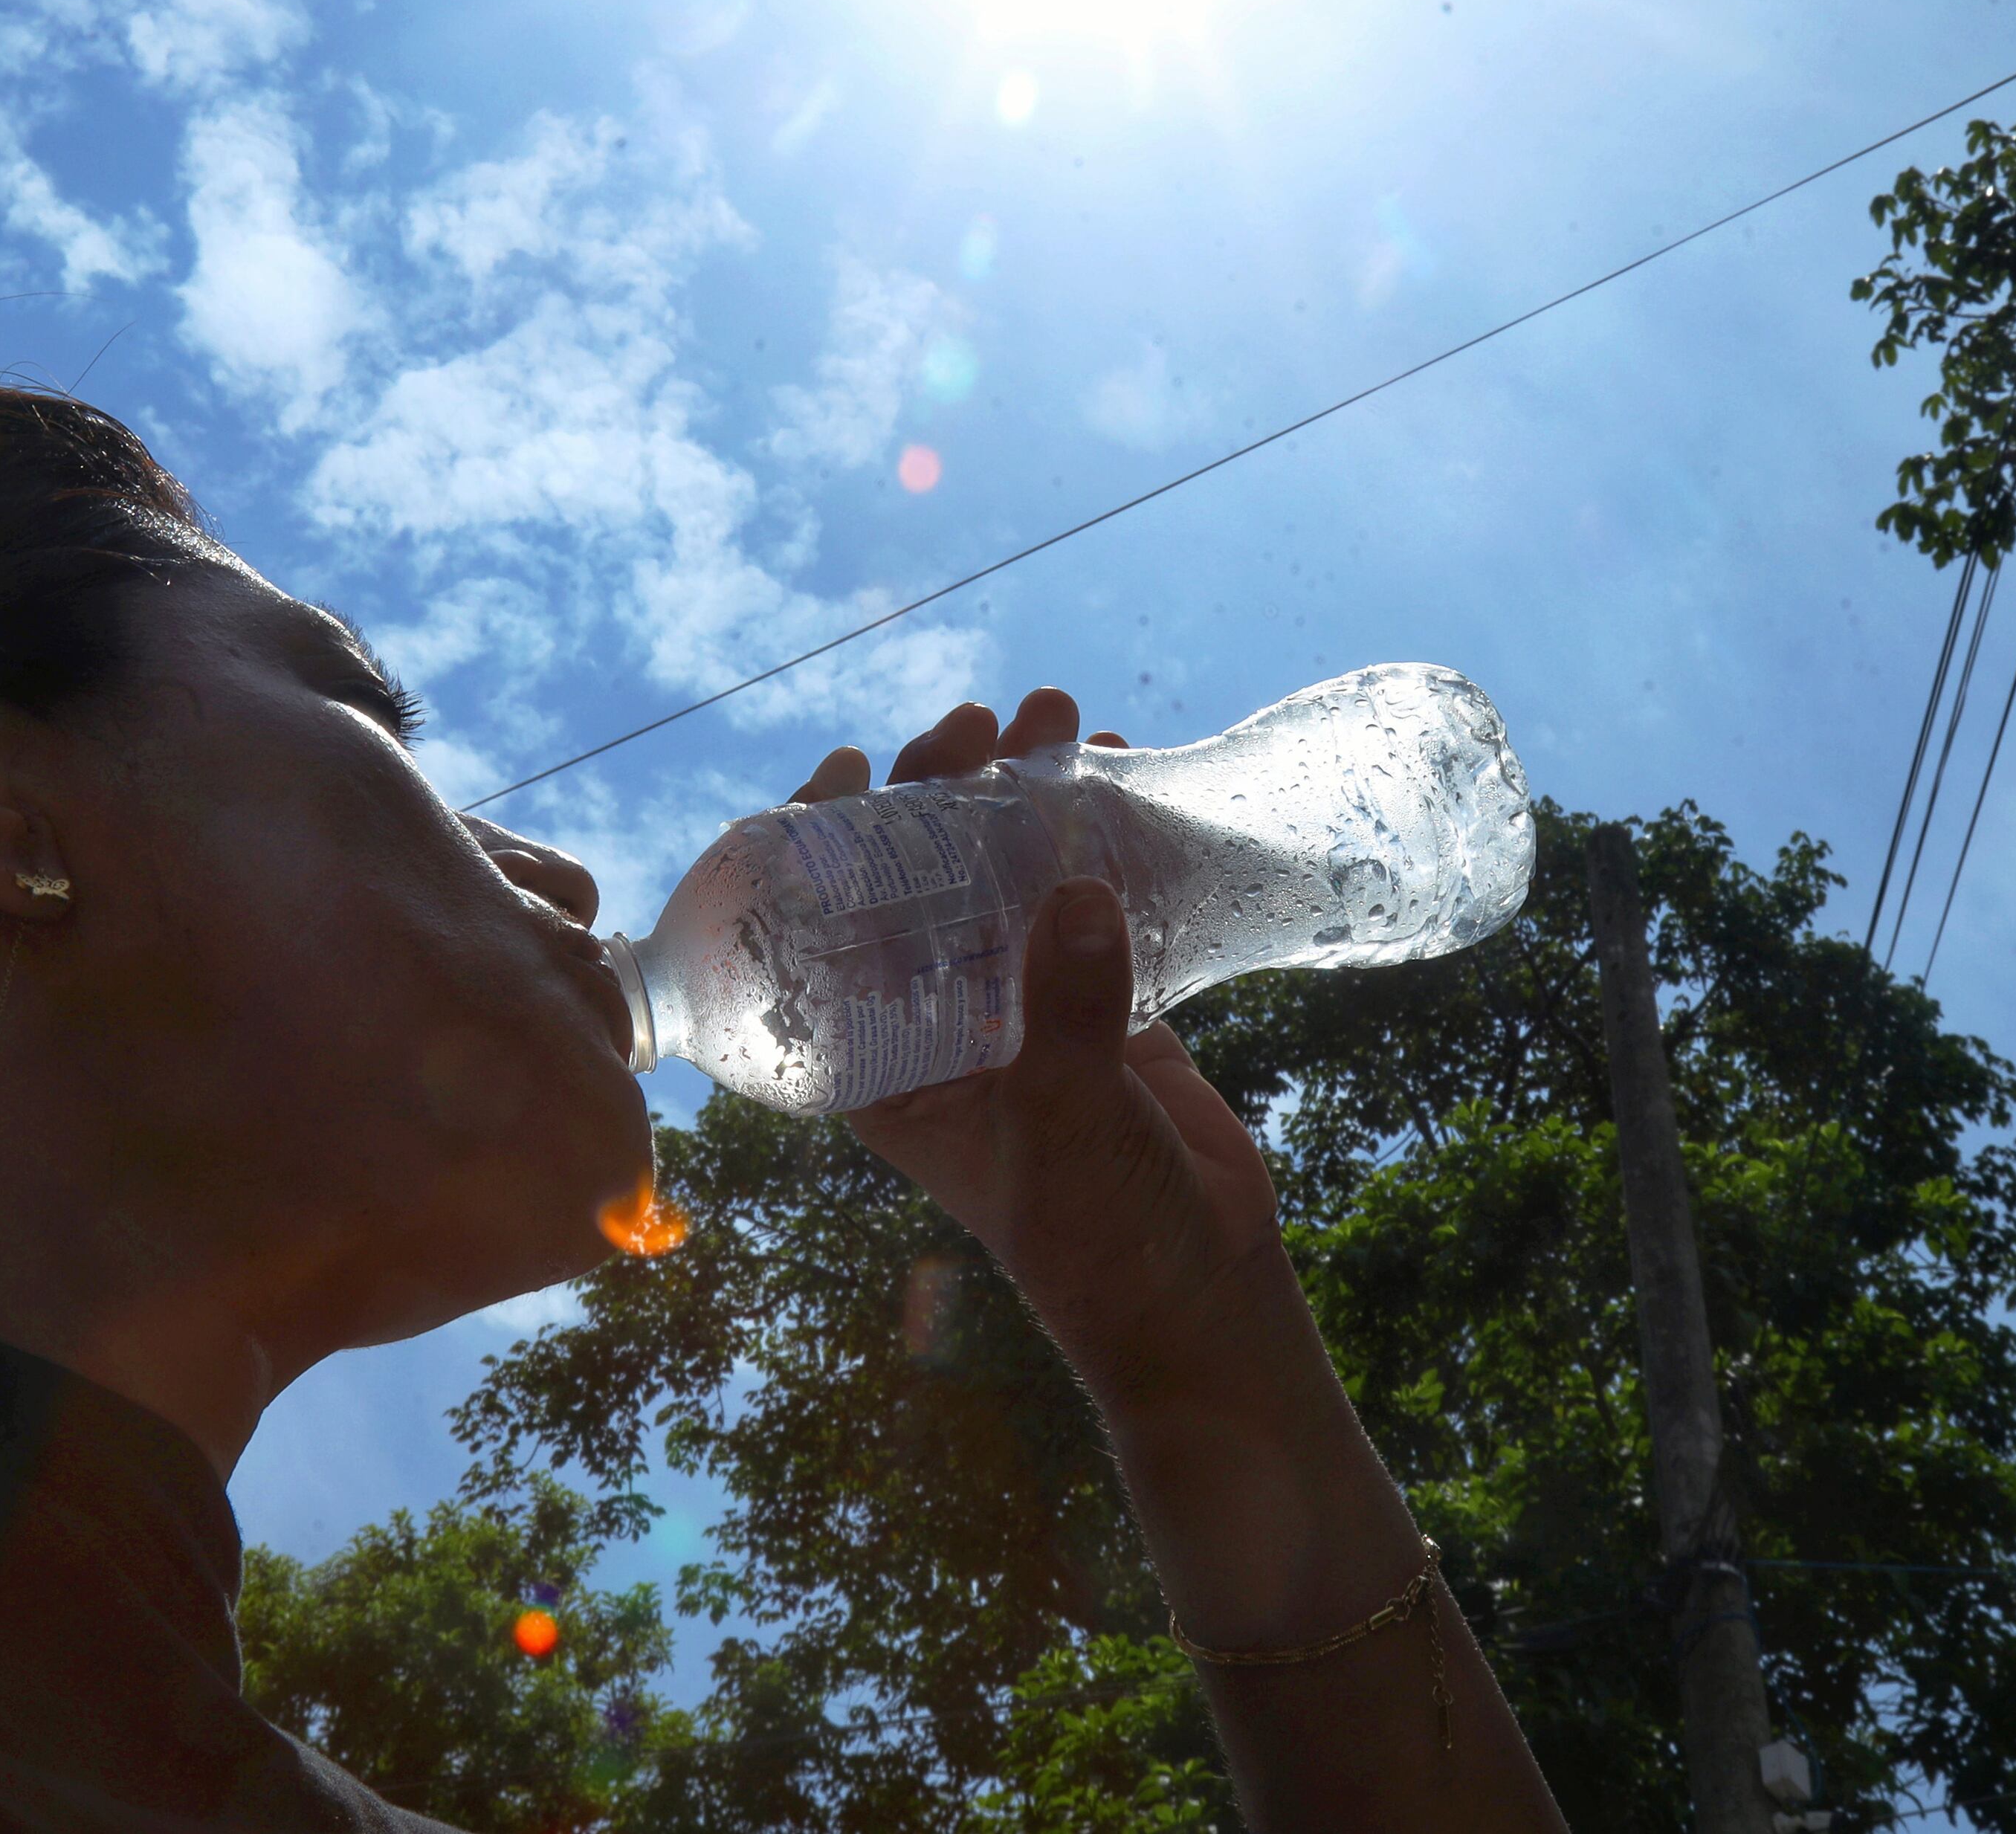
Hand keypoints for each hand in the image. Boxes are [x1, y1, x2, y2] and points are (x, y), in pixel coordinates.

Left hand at [791, 690, 1297, 1412]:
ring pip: (1001, 876)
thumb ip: (1068, 1015)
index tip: (849, 767)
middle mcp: (938, 1026)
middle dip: (937, 793)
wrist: (1197, 1298)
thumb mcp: (1067, 1127)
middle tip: (977, 723)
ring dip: (1022, 794)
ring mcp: (1021, 1008)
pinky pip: (1083, 897)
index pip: (818, 938)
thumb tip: (1074, 890)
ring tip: (1058, 718)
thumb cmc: (1098, 1242)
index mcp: (884, 1067)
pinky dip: (1098, 834)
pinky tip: (1120, 765)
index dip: (818, 846)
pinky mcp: (1100, 1003)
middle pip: (912, 884)